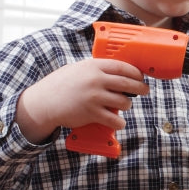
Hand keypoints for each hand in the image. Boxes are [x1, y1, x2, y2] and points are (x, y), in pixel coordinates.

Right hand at [14, 59, 147, 143]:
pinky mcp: (92, 113)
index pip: (123, 67)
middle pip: (129, 84)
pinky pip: (115, 119)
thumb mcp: (77, 69)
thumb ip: (96, 70)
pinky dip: (120, 122)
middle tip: (145, 90)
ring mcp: (94, 97)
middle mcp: (95, 80)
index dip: (136, 73)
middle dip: (141, 88)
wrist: (43, 103)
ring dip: (127, 105)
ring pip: (125, 102)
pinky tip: (119, 121)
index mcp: (93, 67)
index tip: (141, 77)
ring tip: (123, 105)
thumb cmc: (60, 85)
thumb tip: (117, 71)